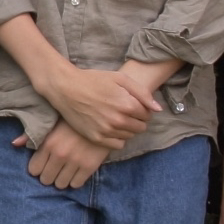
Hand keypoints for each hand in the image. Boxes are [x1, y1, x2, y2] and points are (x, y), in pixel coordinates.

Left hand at [14, 122, 111, 189]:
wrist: (102, 116)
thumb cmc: (73, 119)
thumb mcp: (51, 122)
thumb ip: (32, 134)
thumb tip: (14, 144)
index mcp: (48, 143)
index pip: (34, 170)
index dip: (38, 167)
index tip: (43, 164)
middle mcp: (60, 154)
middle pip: (46, 180)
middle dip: (49, 175)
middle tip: (55, 168)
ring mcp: (75, 162)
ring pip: (60, 184)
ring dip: (61, 179)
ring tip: (65, 170)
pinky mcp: (89, 167)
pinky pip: (76, 184)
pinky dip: (75, 180)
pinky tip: (76, 171)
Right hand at [43, 64, 157, 147]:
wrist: (66, 89)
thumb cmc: (93, 80)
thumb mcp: (120, 78)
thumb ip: (142, 93)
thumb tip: (158, 109)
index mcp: (127, 105)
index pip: (147, 115)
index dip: (143, 109)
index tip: (133, 104)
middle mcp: (119, 120)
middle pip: (141, 127)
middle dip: (137, 120)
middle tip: (125, 111)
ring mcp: (107, 131)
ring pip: (130, 136)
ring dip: (127, 128)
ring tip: (116, 117)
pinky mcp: (96, 138)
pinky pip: (117, 145)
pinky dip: (117, 138)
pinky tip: (110, 127)